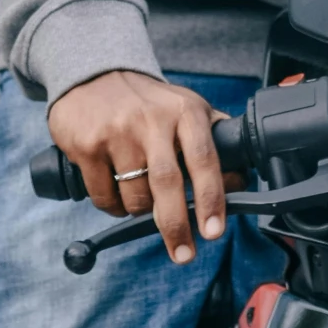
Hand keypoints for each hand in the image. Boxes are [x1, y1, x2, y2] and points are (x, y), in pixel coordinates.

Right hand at [47, 69, 226, 263]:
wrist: (94, 74)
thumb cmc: (149, 102)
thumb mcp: (187, 108)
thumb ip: (213, 139)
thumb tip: (240, 181)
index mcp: (185, 112)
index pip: (204, 160)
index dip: (212, 199)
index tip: (213, 231)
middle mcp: (152, 120)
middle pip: (168, 184)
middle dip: (177, 226)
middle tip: (184, 253)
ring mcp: (118, 133)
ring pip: (135, 197)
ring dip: (140, 213)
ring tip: (142, 203)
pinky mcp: (88, 145)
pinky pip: (104, 196)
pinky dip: (113, 208)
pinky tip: (117, 196)